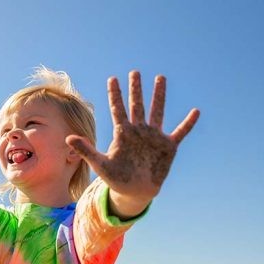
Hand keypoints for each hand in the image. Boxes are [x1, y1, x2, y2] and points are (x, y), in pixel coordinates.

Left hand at [66, 71, 198, 212]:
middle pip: (137, 105)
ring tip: (160, 78)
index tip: (112, 79)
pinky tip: (196, 112)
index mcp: (123, 133)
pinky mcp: (167, 146)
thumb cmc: (116, 178)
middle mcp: (138, 131)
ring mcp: (154, 137)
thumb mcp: (100, 164)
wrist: (135, 191)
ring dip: (159, 96)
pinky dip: (188, 123)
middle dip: (136, 89)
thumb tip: (67, 138)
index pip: (118, 109)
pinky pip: (180, 132)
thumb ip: (86, 150)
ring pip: (157, 112)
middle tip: (134, 72)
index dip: (115, 95)